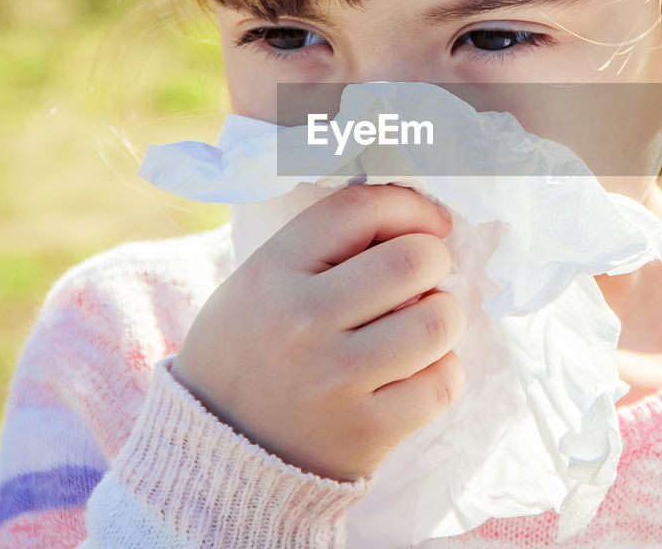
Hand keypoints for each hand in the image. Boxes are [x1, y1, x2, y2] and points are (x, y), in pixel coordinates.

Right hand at [170, 184, 466, 480]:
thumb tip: (413, 220)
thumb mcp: (257, 282)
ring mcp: (335, 379)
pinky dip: (443, 372)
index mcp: (272, 272)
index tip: (429, 223)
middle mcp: (302, 321)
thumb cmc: (251, 352)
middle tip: (424, 278)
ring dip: (443, 316)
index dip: (409, 206)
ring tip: (422, 326)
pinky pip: (442, 383)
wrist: (218, 456)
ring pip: (438, 321)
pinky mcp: (365, 431)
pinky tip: (418, 372)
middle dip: (434, 261)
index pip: (359, 210)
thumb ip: (322, 246)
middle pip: (413, 260)